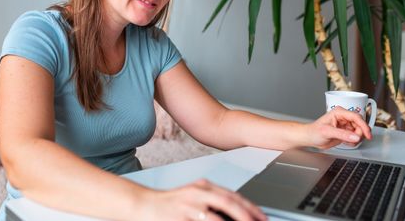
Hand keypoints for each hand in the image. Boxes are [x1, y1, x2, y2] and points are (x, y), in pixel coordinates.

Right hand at [137, 179, 265, 220]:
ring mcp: (188, 207)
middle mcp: (197, 194)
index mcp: (203, 187)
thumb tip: (237, 212)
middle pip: (229, 203)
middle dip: (248, 216)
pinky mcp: (179, 219)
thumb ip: (213, 201)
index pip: (233, 197)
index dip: (251, 208)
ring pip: (217, 219)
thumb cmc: (169, 205)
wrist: (142, 205)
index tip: (263, 218)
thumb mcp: (193, 197)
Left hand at [306, 106, 372, 148]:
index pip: (356, 117)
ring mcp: (345, 125)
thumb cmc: (314, 131)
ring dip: (357, 138)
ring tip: (347, 141)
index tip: (367, 134)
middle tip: (354, 140)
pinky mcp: (346, 132)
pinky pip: (356, 136)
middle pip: (360, 124)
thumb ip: (342, 134)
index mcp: (339, 112)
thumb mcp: (327, 132)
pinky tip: (346, 142)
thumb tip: (356, 136)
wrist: (310, 138)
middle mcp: (343, 117)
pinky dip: (354, 141)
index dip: (364, 126)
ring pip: (360, 131)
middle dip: (360, 133)